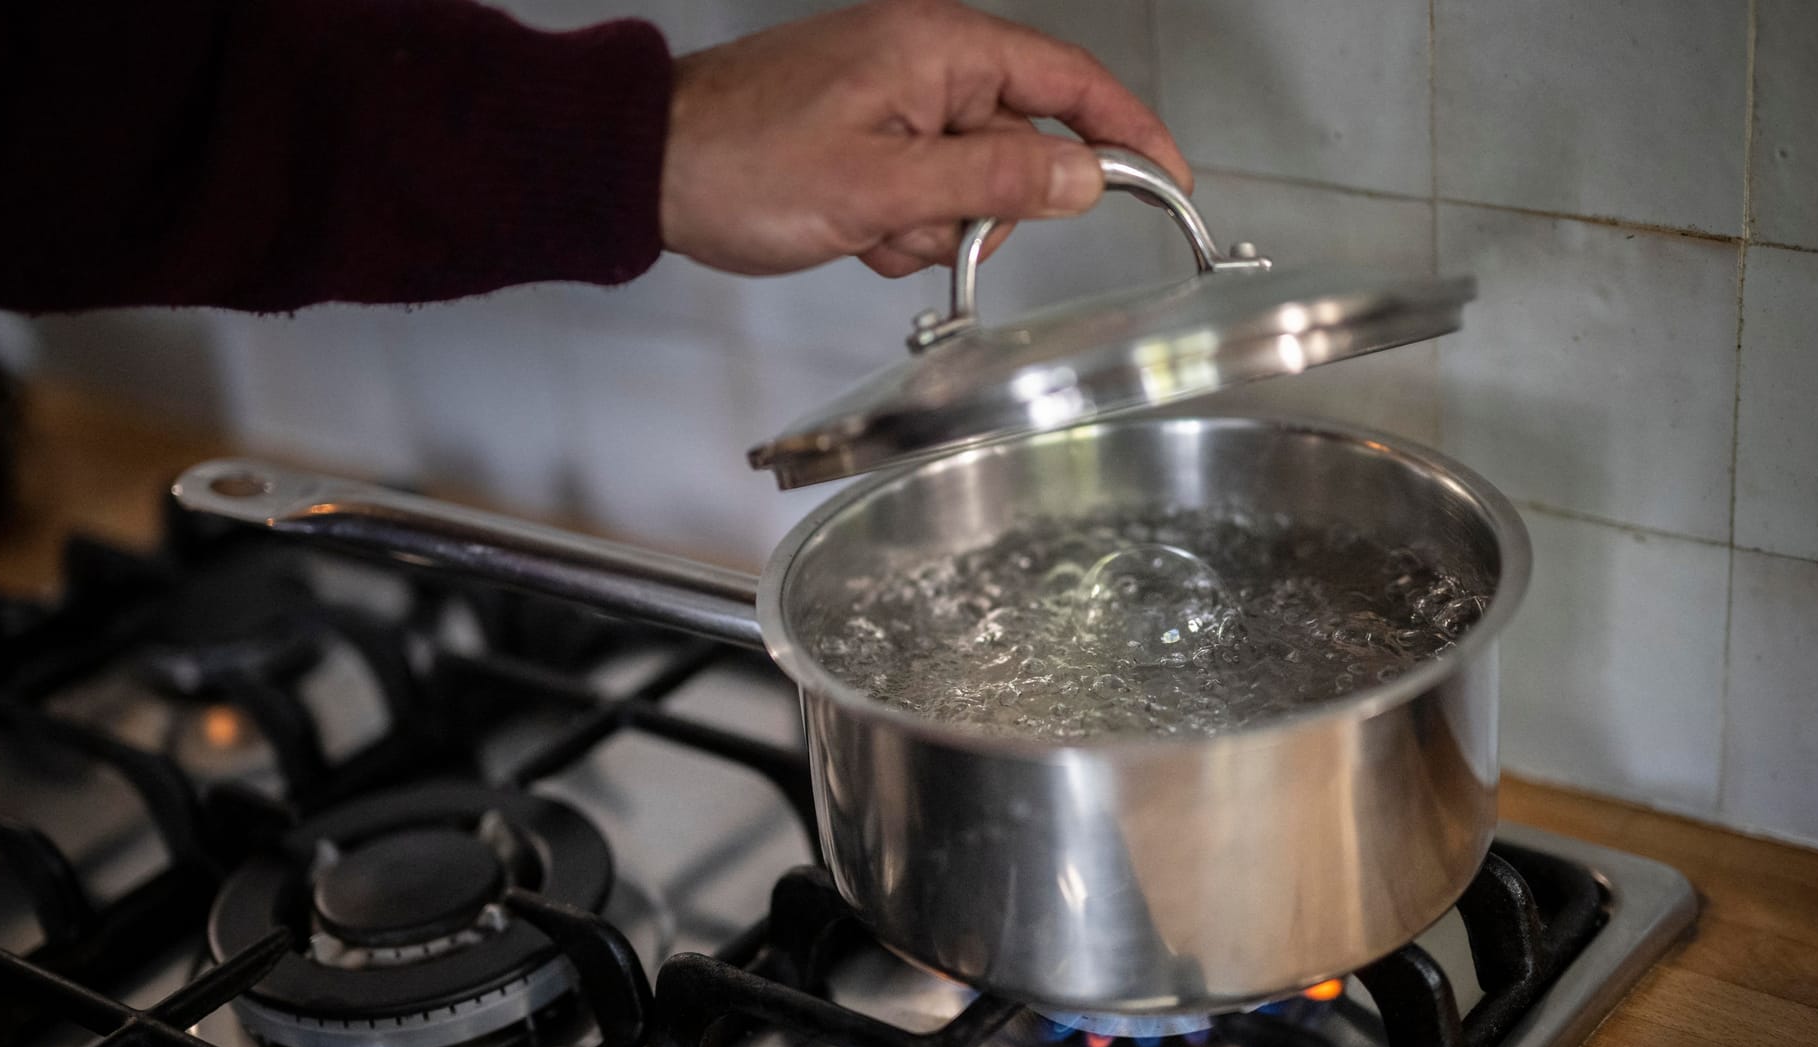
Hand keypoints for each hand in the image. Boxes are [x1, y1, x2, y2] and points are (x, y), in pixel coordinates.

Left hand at [658, 0, 1190, 277]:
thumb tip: (1086, 177)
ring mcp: (896, 96)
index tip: (1169, 181)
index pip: (1071, 83)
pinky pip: (924, 188)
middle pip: (1020, 143)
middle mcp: (927, 60)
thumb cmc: (743, 162)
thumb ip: (995, 180)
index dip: (1129, 134)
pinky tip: (851, 227)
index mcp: (941, 47)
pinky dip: (900, 223)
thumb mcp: (884, 186)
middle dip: (985, 207)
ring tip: (867, 226)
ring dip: (933, 225)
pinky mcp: (870, 130)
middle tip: (922, 227)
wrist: (648, 168)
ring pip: (971, 180)